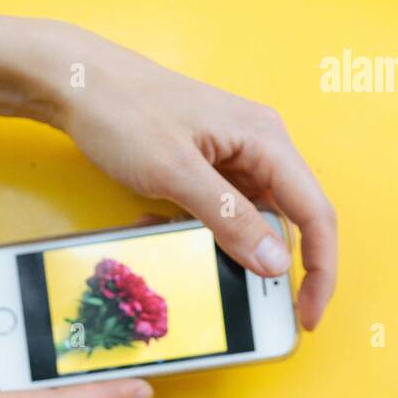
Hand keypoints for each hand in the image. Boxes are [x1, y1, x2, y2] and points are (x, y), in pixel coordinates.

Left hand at [50, 27, 335, 329]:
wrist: (77, 83)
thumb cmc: (124, 110)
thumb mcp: (176, 173)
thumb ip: (230, 219)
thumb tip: (276, 263)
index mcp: (266, 140)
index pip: (316, 213)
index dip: (320, 269)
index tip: (306, 315)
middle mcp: (259, 147)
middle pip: (288, 221)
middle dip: (266, 264)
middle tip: (243, 302)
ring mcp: (233, 157)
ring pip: (249, 222)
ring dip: (221, 247)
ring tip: (179, 246)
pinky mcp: (207, 167)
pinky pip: (218, 213)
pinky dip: (196, 231)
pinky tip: (158, 224)